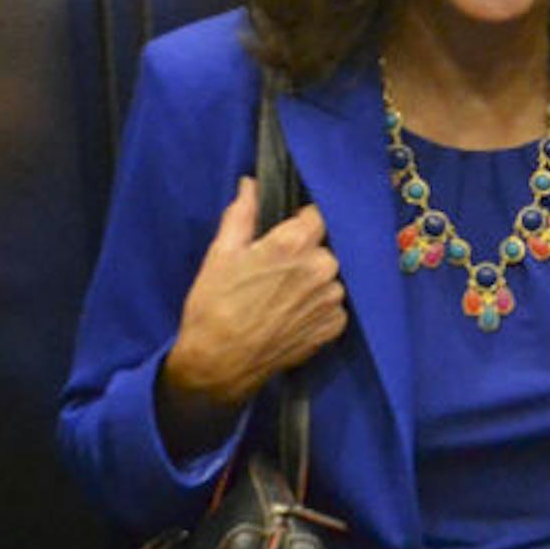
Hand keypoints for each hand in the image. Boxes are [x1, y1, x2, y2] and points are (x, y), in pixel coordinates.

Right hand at [159, 178, 347, 447]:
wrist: (219, 364)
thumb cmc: (214, 305)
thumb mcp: (221, 253)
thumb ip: (242, 214)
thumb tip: (251, 184)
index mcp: (295, 244)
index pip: (318, 214)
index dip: (303, 220)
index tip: (289, 228)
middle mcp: (324, 267)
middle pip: (326, 246)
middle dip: (308, 252)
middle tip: (278, 269)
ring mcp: (333, 299)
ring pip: (332, 276)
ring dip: (315, 280)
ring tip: (283, 295)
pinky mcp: (335, 326)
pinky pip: (334, 305)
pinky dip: (318, 306)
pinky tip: (293, 314)